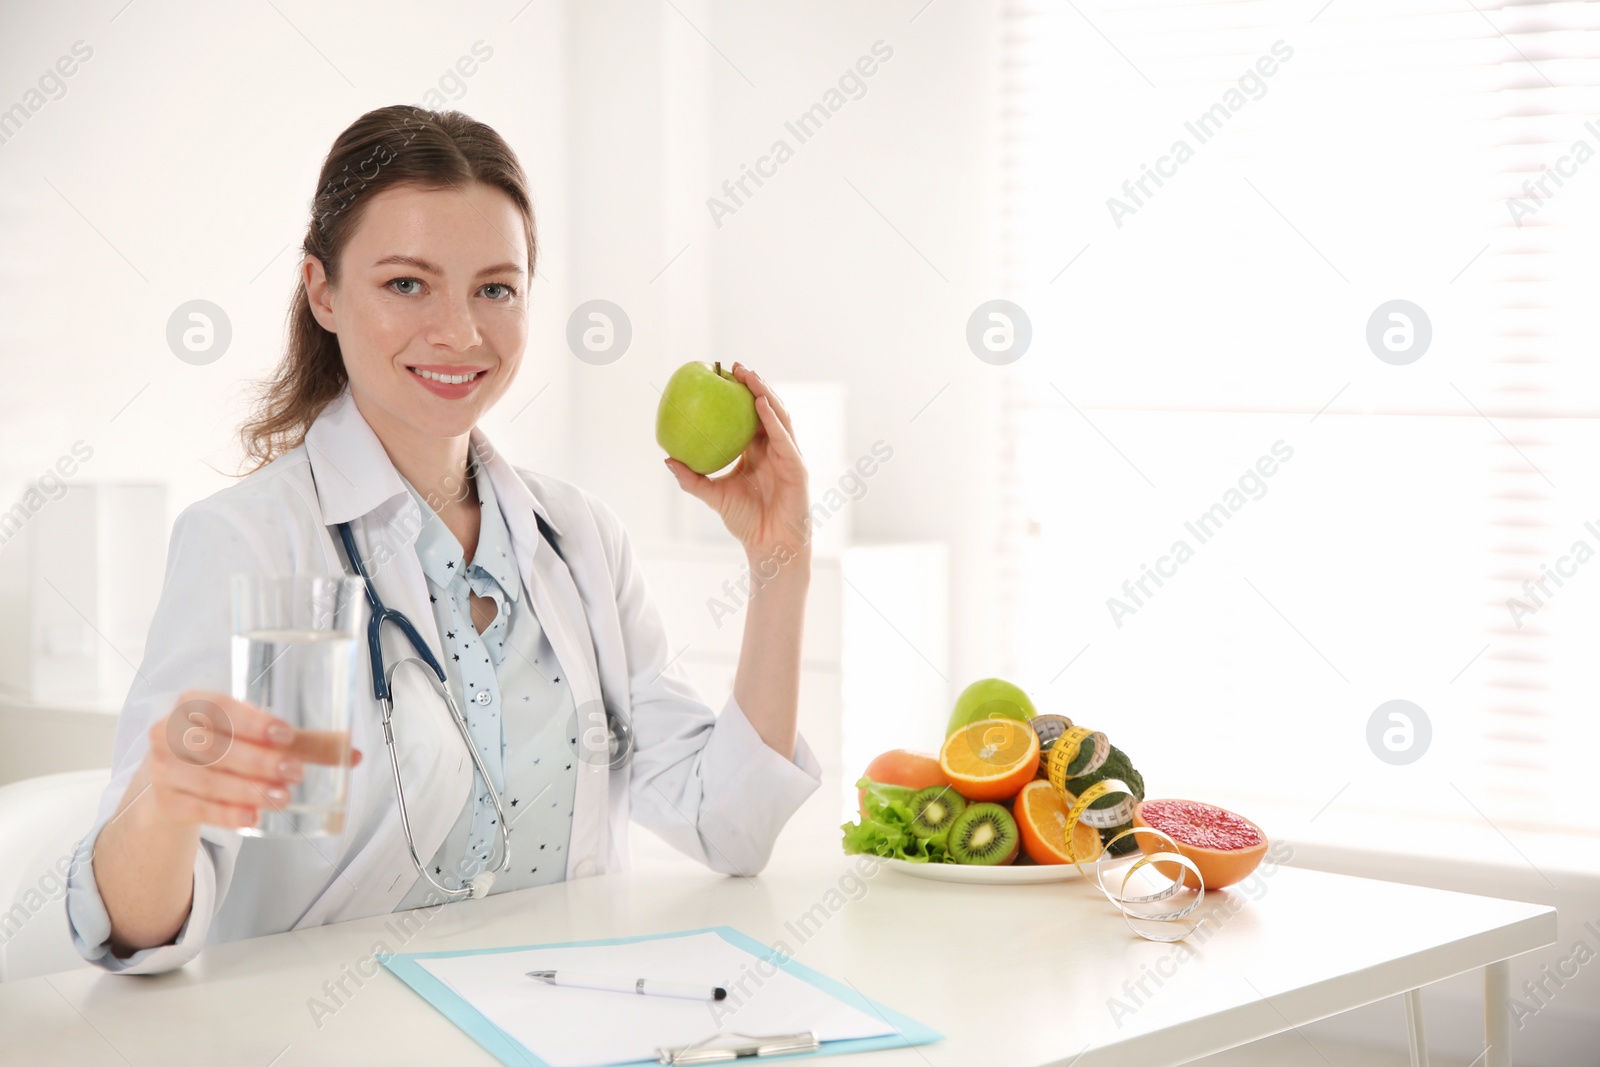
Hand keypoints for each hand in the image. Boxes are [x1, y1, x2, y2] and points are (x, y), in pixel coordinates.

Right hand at [142, 690, 362, 830]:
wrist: (177, 782)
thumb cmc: (224, 748)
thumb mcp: (256, 738)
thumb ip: (303, 743)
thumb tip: (353, 755)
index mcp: (193, 703)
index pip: (220, 706)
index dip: (253, 721)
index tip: (286, 735)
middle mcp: (169, 731)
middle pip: (215, 746)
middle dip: (258, 761)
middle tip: (295, 772)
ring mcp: (162, 768)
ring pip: (208, 780)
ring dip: (248, 790)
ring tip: (282, 797)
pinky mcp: (165, 800)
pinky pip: (197, 808)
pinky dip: (226, 814)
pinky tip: (251, 818)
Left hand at [664, 362, 810, 562]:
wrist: (769, 545)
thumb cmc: (745, 521)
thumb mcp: (713, 495)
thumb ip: (692, 478)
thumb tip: (667, 459)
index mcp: (758, 451)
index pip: (751, 416)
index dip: (740, 395)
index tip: (722, 376)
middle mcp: (775, 449)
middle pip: (767, 409)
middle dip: (754, 385)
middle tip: (734, 367)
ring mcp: (788, 456)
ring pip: (779, 416)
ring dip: (765, 394)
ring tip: (749, 377)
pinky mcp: (797, 467)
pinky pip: (783, 438)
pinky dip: (772, 420)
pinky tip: (760, 405)